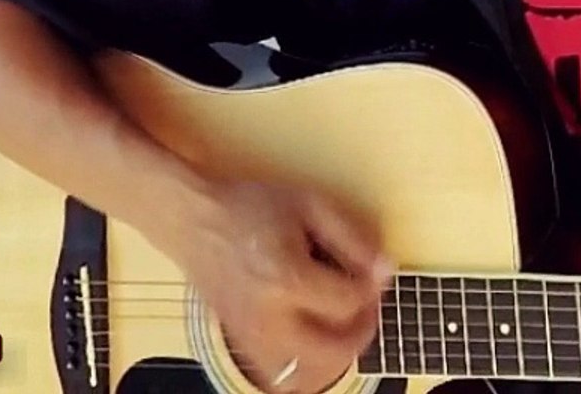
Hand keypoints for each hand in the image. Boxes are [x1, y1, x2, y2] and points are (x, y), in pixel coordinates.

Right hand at [151, 176, 393, 393]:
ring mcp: (252, 338)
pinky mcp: (243, 344)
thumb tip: (386, 270)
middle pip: (335, 352)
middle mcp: (268, 318)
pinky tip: (314, 332)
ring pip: (309, 371)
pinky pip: (284, 374)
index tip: (374, 270)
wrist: (195, 220)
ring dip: (336, 352)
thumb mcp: (311, 206)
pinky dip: (307, 361)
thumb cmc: (251, 207)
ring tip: (341, 319)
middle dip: (362, 330)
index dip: (372, 286)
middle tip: (366, 304)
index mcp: (286, 280)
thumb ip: (354, 239)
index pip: (349, 303)